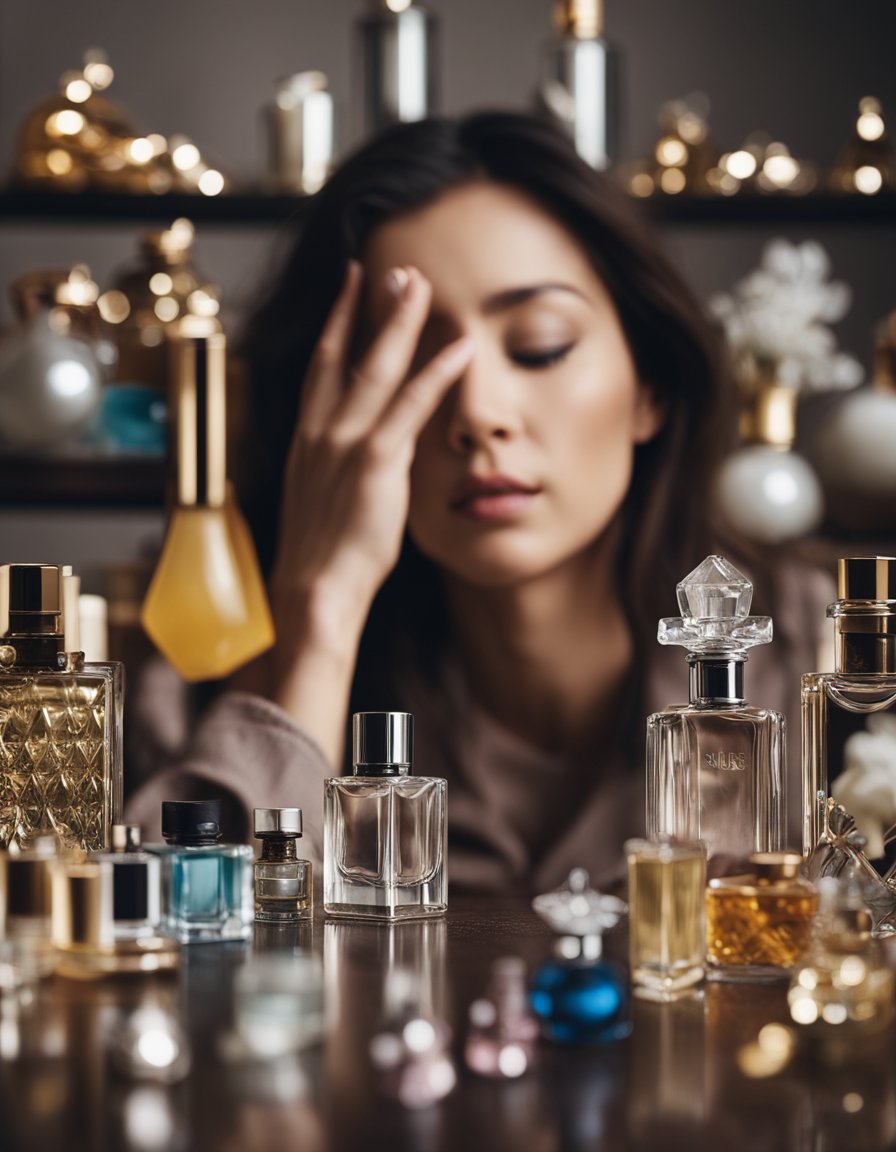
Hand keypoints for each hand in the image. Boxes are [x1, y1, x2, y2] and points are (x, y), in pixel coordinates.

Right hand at [266, 261, 472, 754]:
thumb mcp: (324, 502)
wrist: (311, 592)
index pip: (322, 369)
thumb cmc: (321, 558)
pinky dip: (437, 374)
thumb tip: (363, 460)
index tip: (350, 288)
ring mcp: (345, 443)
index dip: (337, 324)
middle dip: (369, 306)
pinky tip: (461, 347)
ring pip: (377, 367)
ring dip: (400, 321)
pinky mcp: (374, 462)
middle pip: (346, 353)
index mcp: (308, 440)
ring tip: (420, 283)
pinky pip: (410, 407)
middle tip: (394, 269)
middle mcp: (321, 431)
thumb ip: (340, 469)